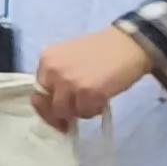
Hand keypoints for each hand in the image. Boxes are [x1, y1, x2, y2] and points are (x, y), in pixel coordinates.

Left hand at [33, 26, 156, 131]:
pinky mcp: (89, 93)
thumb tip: (53, 102)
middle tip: (70, 121)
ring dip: (78, 112)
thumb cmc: (101, 50)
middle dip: (59, 114)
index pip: (37, 91)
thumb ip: (57, 76)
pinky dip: (94, 110)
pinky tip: (102, 100)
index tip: (55, 116)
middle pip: (48, 105)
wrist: (129, 44)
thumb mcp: (69, 57)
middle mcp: (54, 71)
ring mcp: (70, 83)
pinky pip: (85, 112)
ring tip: (92, 101)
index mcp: (47, 59)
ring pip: (65, 112)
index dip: (46, 106)